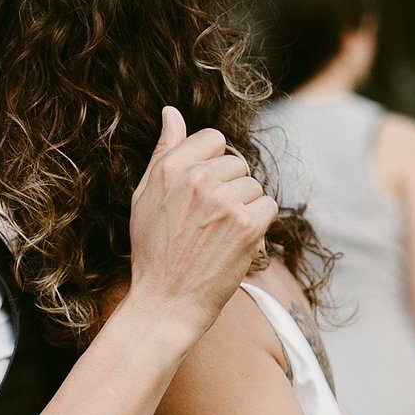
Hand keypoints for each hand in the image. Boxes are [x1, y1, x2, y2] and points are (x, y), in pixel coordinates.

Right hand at [125, 106, 277, 339]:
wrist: (166, 301)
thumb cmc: (153, 251)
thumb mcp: (145, 196)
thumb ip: (164, 151)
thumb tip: (171, 112)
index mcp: (171, 167)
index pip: (213, 138)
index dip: (212, 164)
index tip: (203, 191)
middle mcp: (199, 179)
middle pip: (237, 163)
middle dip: (230, 188)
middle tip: (208, 221)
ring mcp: (225, 201)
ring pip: (254, 186)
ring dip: (245, 208)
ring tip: (220, 234)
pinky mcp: (249, 225)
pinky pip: (269, 205)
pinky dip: (260, 224)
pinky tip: (237, 242)